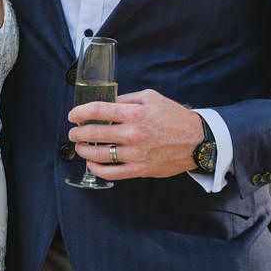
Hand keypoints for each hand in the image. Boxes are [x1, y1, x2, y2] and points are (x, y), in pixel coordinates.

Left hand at [67, 88, 203, 181]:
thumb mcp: (150, 98)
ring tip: (79, 147)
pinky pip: (112, 172)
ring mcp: (136, 153)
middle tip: (73, 133)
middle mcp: (133, 134)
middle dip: (78, 133)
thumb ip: (125, 99)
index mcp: (135, 113)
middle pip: (95, 133)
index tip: (73, 116)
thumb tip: (105, 102)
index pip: (98, 110)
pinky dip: (97, 169)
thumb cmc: (174, 117)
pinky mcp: (140, 169)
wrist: (197, 140)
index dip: (80, 112)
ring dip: (84, 151)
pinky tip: (92, 163)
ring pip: (99, 154)